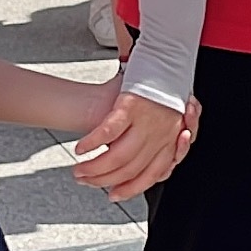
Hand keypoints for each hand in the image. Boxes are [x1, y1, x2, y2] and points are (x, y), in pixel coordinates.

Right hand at [71, 89, 191, 200]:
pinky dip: (92, 143)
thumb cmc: (168, 86)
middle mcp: (160, 134)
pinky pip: (109, 131)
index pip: (152, 175)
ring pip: (117, 157)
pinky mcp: (130, 106)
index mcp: (171, 139)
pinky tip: (81, 148)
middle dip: (104, 181)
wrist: (168, 56)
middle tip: (86, 181)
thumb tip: (142, 157)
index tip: (115, 194)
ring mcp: (146, 121)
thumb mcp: (172, 118)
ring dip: (94, 169)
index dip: (132, 189)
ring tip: (79, 170)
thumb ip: (159, 140)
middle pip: (130, 169)